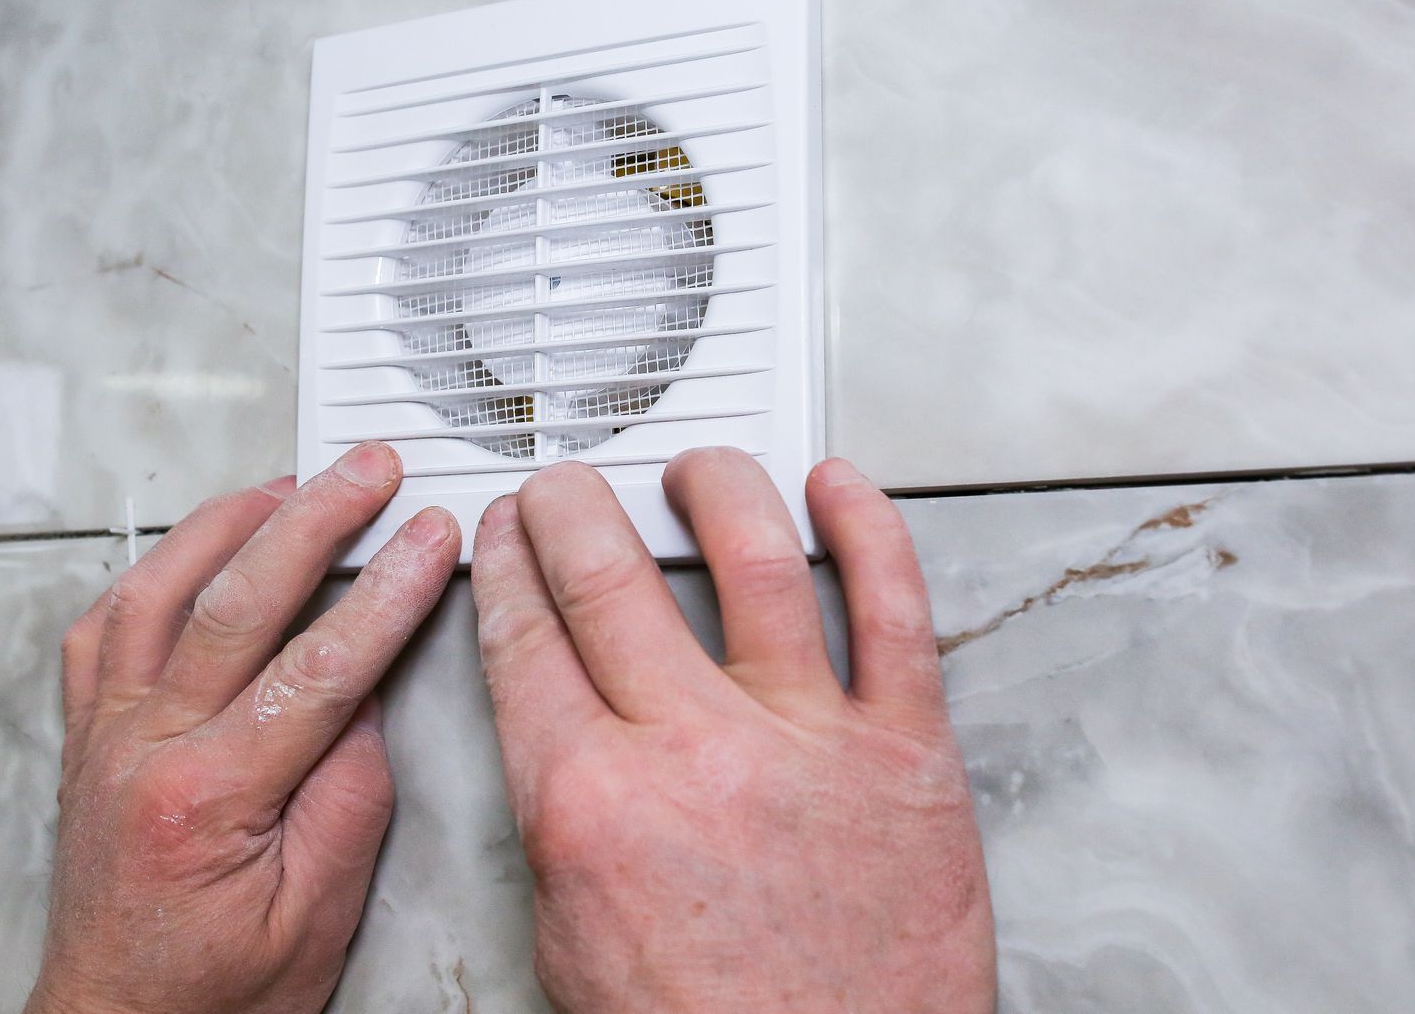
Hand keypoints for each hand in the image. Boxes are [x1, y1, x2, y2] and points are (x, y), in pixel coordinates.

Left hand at [27, 442, 459, 1013]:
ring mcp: (106, 733)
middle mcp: (143, 748)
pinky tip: (190, 551)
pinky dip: (150, 574)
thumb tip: (370, 695)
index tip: (429, 540)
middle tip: (369, 472)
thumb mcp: (315, 916)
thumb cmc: (210, 995)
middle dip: (317, 518)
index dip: (387, 591)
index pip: (319, 664)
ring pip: (157, 590)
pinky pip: (101, 629)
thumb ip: (349, 797)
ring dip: (229, 522)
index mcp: (209, 797)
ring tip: (288, 483)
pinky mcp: (87, 735)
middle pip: (237, 598)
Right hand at [469, 448, 995, 1013]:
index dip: (508, 567)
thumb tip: (559, 732)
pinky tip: (837, 490)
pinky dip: (867, 530)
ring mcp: (807, 738)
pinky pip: (893, 607)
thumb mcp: (570, 944)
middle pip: (608, 579)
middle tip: (567, 486)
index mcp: (591, 802)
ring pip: (752, 559)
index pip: (527, 640)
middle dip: (572, 508)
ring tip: (695, 470)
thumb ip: (558, 822)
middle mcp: (693, 751)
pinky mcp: (907, 749)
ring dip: (712, 490)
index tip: (507, 535)